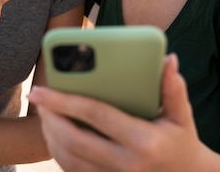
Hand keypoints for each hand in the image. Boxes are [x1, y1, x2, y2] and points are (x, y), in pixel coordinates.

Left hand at [28, 54, 210, 171]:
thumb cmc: (180, 139)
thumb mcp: (182, 115)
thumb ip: (174, 88)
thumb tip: (168, 59)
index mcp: (144, 141)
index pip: (97, 116)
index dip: (66, 100)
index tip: (42, 89)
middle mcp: (126, 163)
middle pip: (75, 140)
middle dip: (50, 117)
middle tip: (37, 96)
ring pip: (69, 159)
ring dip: (50, 135)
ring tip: (43, 111)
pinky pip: (73, 171)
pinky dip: (58, 151)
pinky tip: (54, 131)